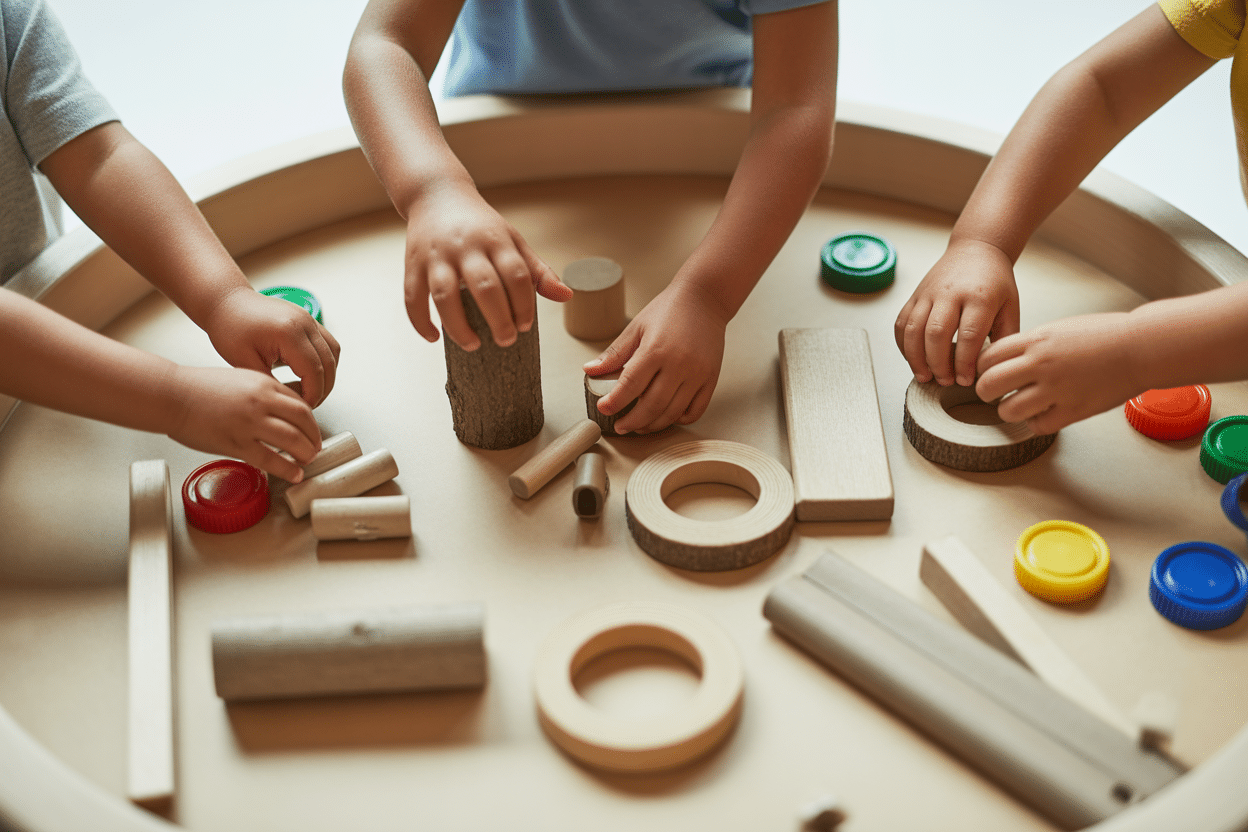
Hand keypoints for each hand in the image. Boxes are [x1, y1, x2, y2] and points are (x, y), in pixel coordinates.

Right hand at [165, 366, 321, 481]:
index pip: (300, 403)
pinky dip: (287, 469)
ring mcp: (249, 423)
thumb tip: (284, 406)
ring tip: (307, 460)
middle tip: (315, 447)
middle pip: (303, 420)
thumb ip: (264, 391)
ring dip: (306, 452)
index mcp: (264, 384)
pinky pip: (270, 460)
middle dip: (314, 437)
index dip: (311, 421)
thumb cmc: (200, 387)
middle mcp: (261, 402)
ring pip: (292, 440)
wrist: (171, 395)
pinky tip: (294, 474)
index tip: (312, 430)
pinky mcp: (236, 443)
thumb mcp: (241, 378)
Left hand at [203, 287, 340, 406]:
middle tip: (307, 404)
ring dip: (327, 375)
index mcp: (289, 333)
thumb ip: (271, 384)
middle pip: (328, 364)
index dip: (313, 394)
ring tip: (310, 390)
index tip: (303, 407)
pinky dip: (325, 361)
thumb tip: (290, 402)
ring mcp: (309, 319)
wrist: (226, 302)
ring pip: (333, 353)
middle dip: (322, 389)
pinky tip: (310, 373)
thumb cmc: (229, 328)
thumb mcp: (245, 363)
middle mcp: (304, 323)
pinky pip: (328, 343)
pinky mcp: (308, 320)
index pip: (314, 371)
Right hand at [403, 182, 570, 349]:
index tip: (525, 324)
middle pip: (485, 287)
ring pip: (445, 296)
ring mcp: (437, 256)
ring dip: (459, 327)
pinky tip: (434, 337)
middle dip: (499, 320)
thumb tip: (566, 296)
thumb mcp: (512, 240)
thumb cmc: (480, 225)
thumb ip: (537, 270)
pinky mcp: (412, 264)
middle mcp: (466, 247)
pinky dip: (420, 322)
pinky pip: (412, 298)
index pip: (516, 275)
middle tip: (506, 339)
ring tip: (474, 344)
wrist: (437, 195)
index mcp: (496, 240)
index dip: (524, 304)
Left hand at [584, 284, 727, 433]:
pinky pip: (696, 410)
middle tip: (621, 426)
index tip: (604, 409)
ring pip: (673, 412)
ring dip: (654, 425)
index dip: (615, 402)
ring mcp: (697, 373)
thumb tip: (590, 370)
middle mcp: (678, 364)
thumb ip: (614, 353)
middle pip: (652, 405)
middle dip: (633, 421)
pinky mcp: (711, 378)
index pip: (630, 384)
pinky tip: (666, 417)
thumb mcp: (636, 327)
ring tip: (640, 426)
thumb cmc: (669, 310)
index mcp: (655, 349)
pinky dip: (680, 419)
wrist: (705, 299)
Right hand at [895, 239, 1019, 385]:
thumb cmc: (995, 281)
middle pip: (936, 334)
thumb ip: (1006, 336)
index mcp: (979, 297)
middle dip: (938, 363)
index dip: (964, 363)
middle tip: (946, 381)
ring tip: (925, 376)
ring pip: (913, 330)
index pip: (968, 335)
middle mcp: (950, 294)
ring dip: (916, 358)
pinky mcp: (915, 296)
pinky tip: (913, 359)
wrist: (975, 250)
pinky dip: (904, 346)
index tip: (966, 379)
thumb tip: (998, 368)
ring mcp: (928, 294)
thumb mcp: (1010, 306)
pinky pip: (902, 324)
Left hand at [975, 312, 1142, 434]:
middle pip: (988, 384)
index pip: (987, 356)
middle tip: (994, 393)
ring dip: (1009, 411)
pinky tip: (1045, 414)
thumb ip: (1031, 345)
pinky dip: (1036, 423)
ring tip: (1018, 406)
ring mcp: (1056, 388)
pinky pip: (1038, 426)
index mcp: (1036, 340)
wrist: (1141, 347)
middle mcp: (1041, 364)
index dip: (982, 367)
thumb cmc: (1105, 335)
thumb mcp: (1059, 329)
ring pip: (1008, 410)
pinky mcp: (1073, 410)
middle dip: (986, 391)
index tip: (988, 372)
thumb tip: (1007, 360)